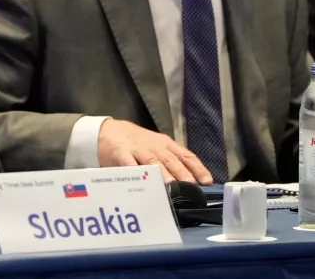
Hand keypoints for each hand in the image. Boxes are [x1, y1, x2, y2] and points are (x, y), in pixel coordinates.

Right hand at [97, 119, 211, 184]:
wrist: (108, 130)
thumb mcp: (156, 148)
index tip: (207, 181)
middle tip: (191, 184)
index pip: (185, 155)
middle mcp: (154, 146)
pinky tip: (142, 179)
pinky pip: (129, 163)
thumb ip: (170, 162)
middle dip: (182, 172)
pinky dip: (136, 171)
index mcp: (165, 145)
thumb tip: (191, 183)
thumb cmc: (136, 143)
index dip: (197, 168)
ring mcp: (137, 149)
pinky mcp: (121, 153)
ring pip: (153, 161)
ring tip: (171, 184)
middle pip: (171, 159)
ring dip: (162, 172)